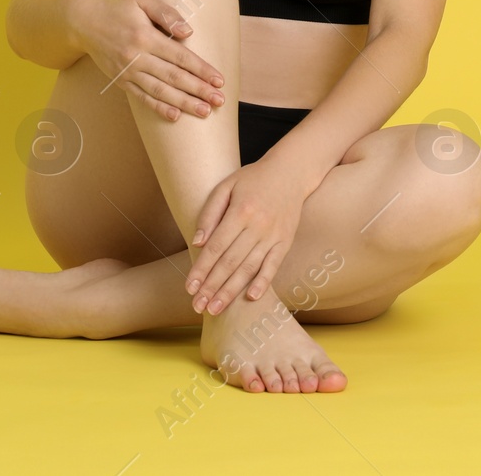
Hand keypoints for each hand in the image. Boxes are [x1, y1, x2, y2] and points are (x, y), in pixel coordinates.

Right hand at [74, 0, 225, 120]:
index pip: (180, 56)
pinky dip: (158, 108)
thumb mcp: (142, 1)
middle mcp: (137, 57)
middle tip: (219, 101)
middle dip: (199, 90)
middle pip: (173, 77)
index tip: (219, 79)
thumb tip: (189, 32)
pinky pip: (142, 98)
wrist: (83, 23)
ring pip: (160, 91)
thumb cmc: (118, 9)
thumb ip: (167, 14)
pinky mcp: (120, 81)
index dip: (201, 69)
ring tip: (204, 112)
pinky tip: (175, 116)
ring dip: (184, 103)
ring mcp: (128, 72)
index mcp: (145, 36)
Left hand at [185, 158, 307, 314]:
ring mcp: (273, 236)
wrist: (290, 172)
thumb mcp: (226, 186)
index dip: (201, 269)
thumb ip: (210, 214)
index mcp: (240, 211)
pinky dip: (263, 282)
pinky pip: (273, 266)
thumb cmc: (253, 179)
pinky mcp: (285, 242)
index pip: (216, 247)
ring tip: (215, 308)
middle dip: (212, 286)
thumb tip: (197, 243)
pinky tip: (251, 298)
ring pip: (249, 268)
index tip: (189, 287)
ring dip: (231, 291)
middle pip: (230, 262)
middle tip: (197, 306)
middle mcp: (258, 226)